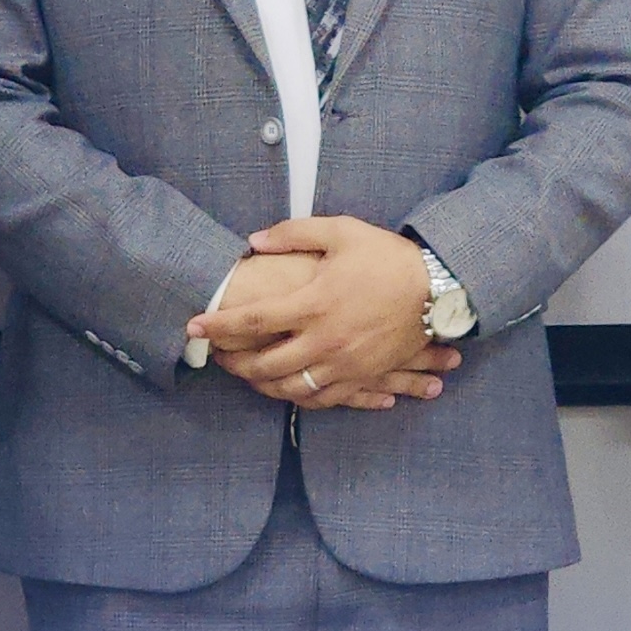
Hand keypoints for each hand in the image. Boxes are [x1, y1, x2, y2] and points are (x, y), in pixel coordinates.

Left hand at [185, 217, 457, 406]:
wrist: (436, 288)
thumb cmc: (386, 256)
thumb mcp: (340, 232)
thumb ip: (293, 234)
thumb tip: (253, 241)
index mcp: (314, 303)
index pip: (253, 320)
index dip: (218, 326)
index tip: (194, 326)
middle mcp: (324, 340)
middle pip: (265, 364)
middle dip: (234, 363)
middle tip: (217, 357)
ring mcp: (344, 363)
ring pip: (291, 388)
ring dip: (261, 385)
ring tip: (246, 376)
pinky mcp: (362, 376)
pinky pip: (324, 398)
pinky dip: (300, 398)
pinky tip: (287, 391)